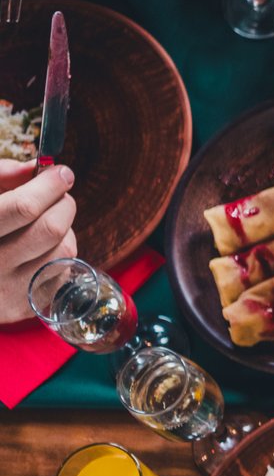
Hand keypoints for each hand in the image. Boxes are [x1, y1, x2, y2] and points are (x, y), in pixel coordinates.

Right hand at [0, 161, 76, 324]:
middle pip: (51, 228)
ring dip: (65, 230)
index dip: (49, 186)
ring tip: (45, 223)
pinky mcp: (22, 307)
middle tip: (58, 196)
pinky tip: (40, 250)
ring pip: (63, 251)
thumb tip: (36, 168)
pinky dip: (60, 255)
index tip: (61, 173)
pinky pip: (63, 273)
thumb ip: (1, 176)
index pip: (24, 208)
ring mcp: (6, 290)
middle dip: (63, 204)